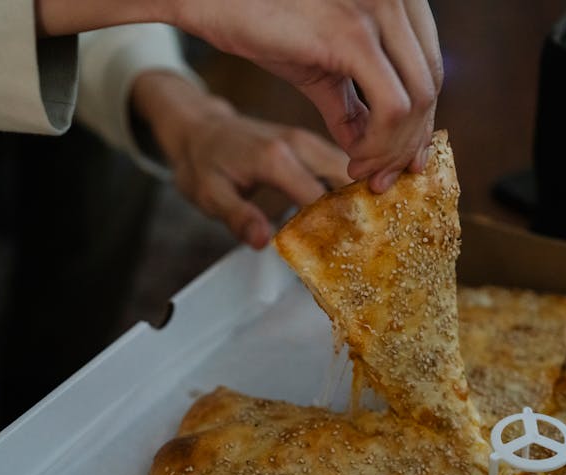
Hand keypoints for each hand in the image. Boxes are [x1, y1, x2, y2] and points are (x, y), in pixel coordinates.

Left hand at [132, 71, 350, 248]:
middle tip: (363, 247)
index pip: (320, 199)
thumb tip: (263, 241)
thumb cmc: (202, 163)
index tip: (341, 254)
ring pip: (351, 172)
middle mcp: (299, 144)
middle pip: (347, 180)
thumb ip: (238, 218)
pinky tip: (353, 214)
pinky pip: (343, 167)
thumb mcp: (210, 195)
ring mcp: (309, 140)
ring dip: (361, 201)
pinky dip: (351, 190)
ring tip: (365, 234)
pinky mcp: (312, 144)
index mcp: (276, 157)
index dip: (333, 228)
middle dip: (359, 213)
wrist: (200, 128)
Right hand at [171, 0, 442, 192]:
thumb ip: (349, 102)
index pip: (427, 67)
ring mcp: (376, 9)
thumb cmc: (255, 23)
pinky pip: (391, 106)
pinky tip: (355, 160)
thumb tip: (369, 146)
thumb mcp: (316, 66)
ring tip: (363, 171)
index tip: (402, 160)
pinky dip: (380, 144)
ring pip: (416, 100)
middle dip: (410, 141)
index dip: (419, 120)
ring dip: (393, 149)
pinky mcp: (350, 34)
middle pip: (428, 85)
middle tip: (383, 177)